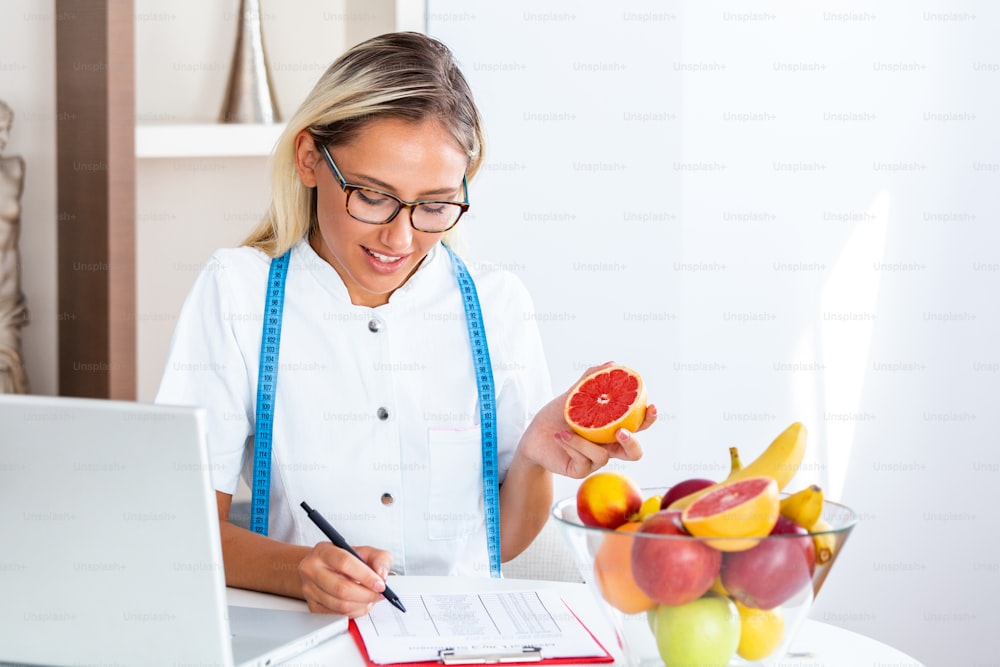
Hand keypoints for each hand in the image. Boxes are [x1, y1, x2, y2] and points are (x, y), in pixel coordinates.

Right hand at [298, 543, 393, 616]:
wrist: (323, 568)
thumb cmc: (344, 559)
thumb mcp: (364, 551)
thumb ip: (379, 558)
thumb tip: (381, 574)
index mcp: (323, 551)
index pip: (345, 562)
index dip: (365, 576)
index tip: (380, 584)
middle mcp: (311, 569)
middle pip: (341, 588)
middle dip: (366, 594)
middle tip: (379, 594)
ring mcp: (309, 589)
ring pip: (340, 605)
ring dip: (362, 605)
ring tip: (371, 598)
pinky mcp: (312, 605)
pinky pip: (337, 614)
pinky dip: (355, 612)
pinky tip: (360, 603)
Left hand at [519, 362, 657, 478]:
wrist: (533, 435)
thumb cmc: (556, 416)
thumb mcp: (572, 396)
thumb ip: (591, 380)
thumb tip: (612, 364)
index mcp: (611, 428)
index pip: (637, 425)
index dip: (648, 419)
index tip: (651, 406)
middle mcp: (608, 446)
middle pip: (634, 453)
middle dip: (631, 443)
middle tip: (620, 431)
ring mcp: (595, 461)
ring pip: (603, 456)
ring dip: (584, 442)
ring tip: (567, 429)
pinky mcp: (580, 470)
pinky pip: (583, 461)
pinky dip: (572, 446)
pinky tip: (560, 436)